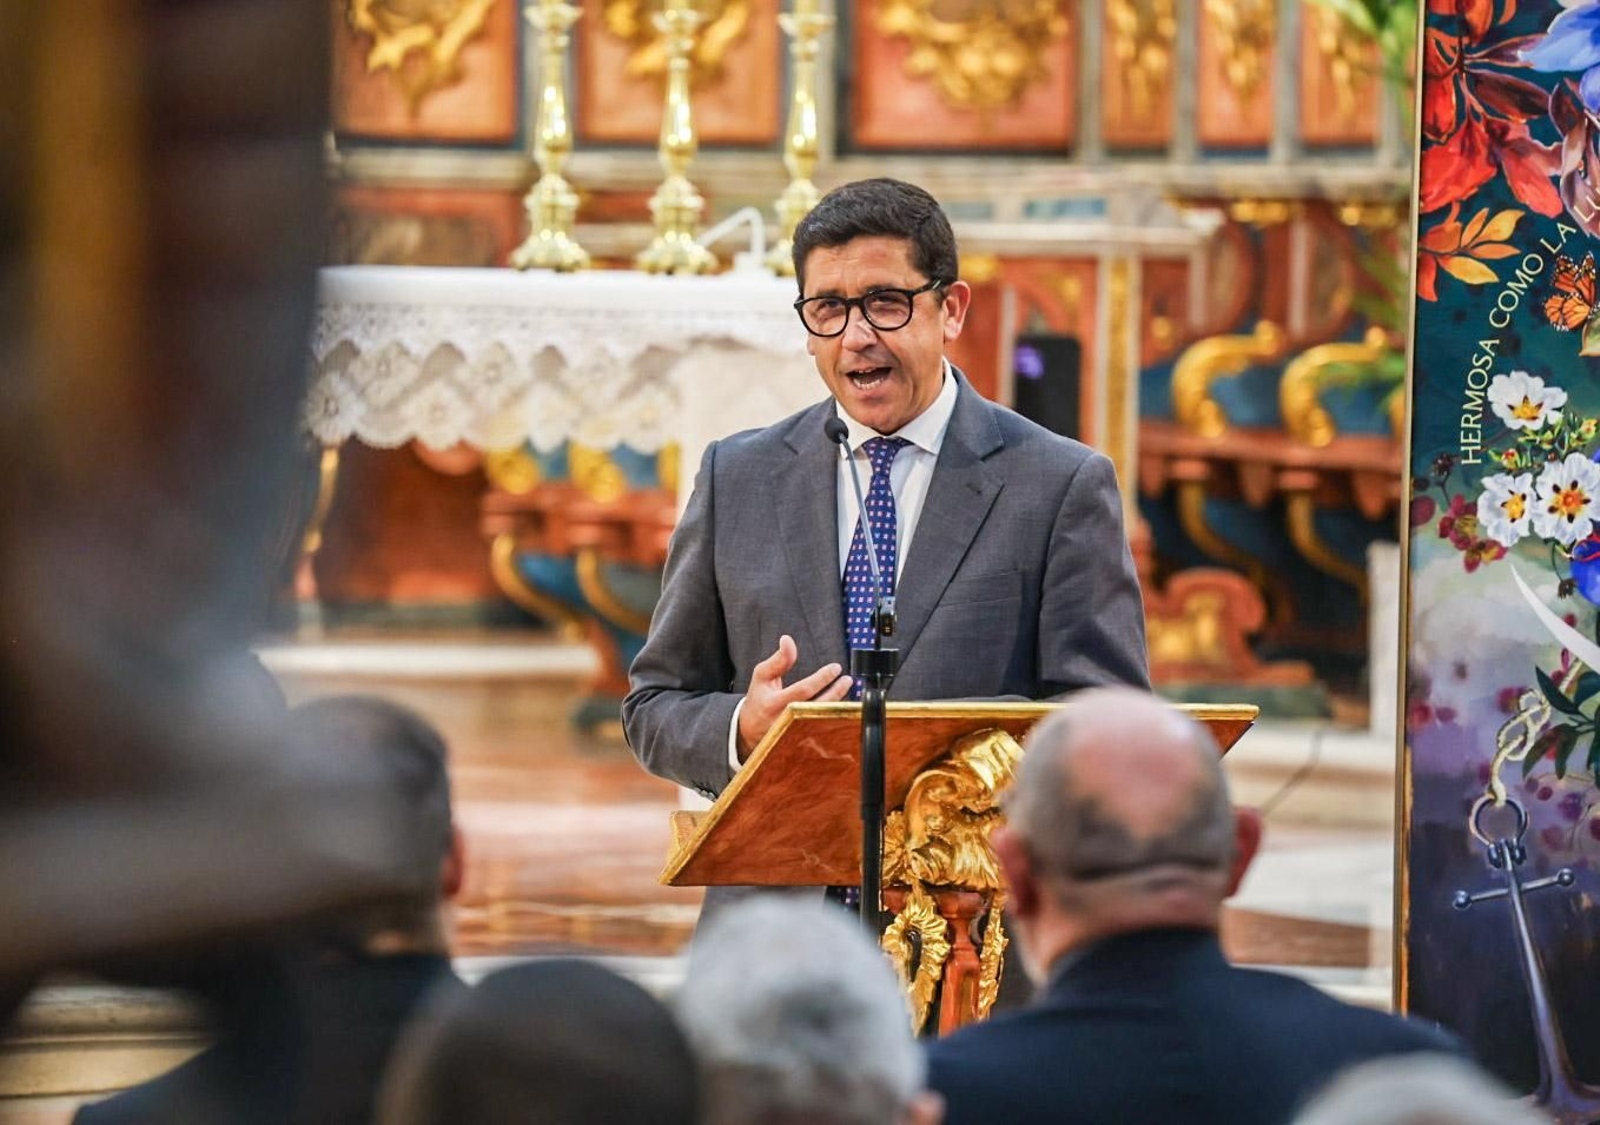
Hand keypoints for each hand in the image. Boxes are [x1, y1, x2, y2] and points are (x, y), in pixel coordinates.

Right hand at [736, 634, 851, 760]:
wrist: (749, 730)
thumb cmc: (758, 699)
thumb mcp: (761, 676)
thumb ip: (778, 659)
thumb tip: (788, 640)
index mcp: (774, 703)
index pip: (803, 690)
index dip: (822, 678)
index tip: (835, 668)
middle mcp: (785, 720)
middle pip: (817, 707)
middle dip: (836, 692)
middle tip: (847, 679)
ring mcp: (794, 733)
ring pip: (822, 719)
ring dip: (838, 703)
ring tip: (846, 688)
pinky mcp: (801, 740)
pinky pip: (821, 728)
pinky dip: (832, 716)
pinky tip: (840, 704)